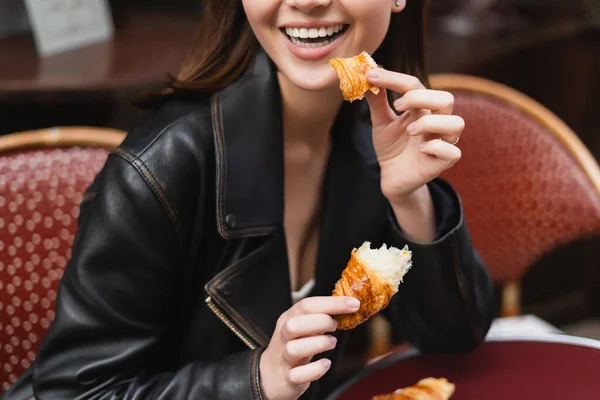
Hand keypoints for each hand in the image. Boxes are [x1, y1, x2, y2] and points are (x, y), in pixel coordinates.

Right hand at [259, 296, 359, 399]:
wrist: (270, 376)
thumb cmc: (293, 347)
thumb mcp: (302, 327)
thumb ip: (320, 317)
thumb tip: (348, 306)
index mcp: (288, 318)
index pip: (307, 305)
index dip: (332, 303)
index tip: (353, 303)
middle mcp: (283, 336)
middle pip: (294, 324)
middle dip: (321, 322)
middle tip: (335, 326)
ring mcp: (284, 358)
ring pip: (294, 348)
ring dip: (319, 344)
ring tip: (331, 343)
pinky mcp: (288, 378)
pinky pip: (299, 375)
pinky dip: (316, 369)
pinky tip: (325, 363)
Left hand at [365, 69, 463, 202]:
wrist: (392, 176)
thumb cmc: (391, 147)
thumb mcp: (380, 123)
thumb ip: (377, 101)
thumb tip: (367, 74)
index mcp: (422, 108)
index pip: (415, 85)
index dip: (394, 78)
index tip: (371, 75)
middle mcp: (437, 122)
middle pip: (446, 99)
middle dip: (421, 98)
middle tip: (397, 106)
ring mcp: (443, 142)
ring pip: (456, 123)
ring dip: (431, 123)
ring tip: (409, 131)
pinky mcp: (443, 162)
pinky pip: (452, 152)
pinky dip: (436, 148)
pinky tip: (419, 150)